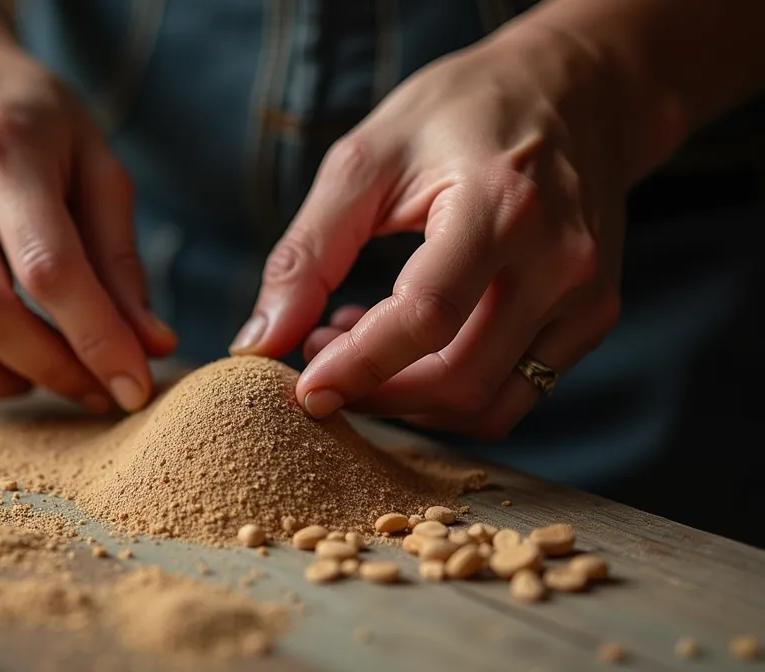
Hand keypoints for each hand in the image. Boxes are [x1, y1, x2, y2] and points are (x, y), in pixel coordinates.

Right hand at [0, 39, 174, 410]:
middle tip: (95, 389)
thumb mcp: (93, 161)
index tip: (134, 388)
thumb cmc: (28, 122)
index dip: (96, 339)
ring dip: (4, 378)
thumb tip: (151, 346)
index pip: (48, 267)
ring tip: (48, 369)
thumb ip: (120, 258)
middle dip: (51, 369)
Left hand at [231, 26, 627, 438]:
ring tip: (355, 346)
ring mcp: (586, 297)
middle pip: (458, 379)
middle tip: (317, 360)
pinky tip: (407, 345)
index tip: (302, 389)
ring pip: (488, 406)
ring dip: (408, 401)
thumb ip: (308, 253)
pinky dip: (448, 392)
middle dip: (374, 392)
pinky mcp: (593, 320)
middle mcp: (559, 261)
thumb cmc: (459, 114)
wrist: (574, 89)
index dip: (358, 366)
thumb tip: (261, 340)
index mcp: (500, 206)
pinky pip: (515, 393)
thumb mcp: (366, 160)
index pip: (426, 317)